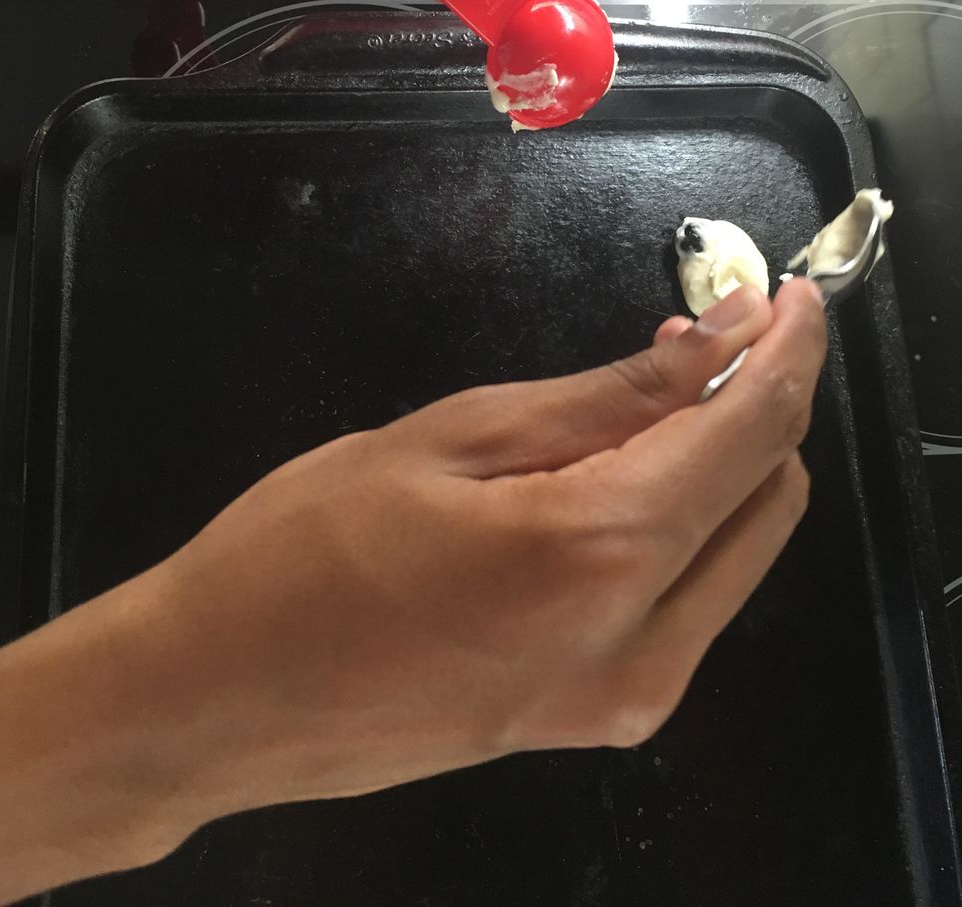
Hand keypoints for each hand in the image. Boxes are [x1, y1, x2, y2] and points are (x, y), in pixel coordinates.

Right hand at [0, 280, 824, 900]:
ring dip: (724, 464)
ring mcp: (627, 698)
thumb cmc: (306, 546)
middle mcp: (645, 644)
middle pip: (768, 497)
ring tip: (650, 399)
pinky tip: (617, 480)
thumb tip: (724, 340)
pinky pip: (689, 603)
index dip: (788, 349)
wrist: (217, 698)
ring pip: (739, 554)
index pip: (753, 431)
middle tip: (707, 332)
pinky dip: (683, 525)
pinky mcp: (597, 719)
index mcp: (603, 553)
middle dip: (761, 402)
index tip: (794, 292)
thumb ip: (610, 395)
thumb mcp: (454, 437)